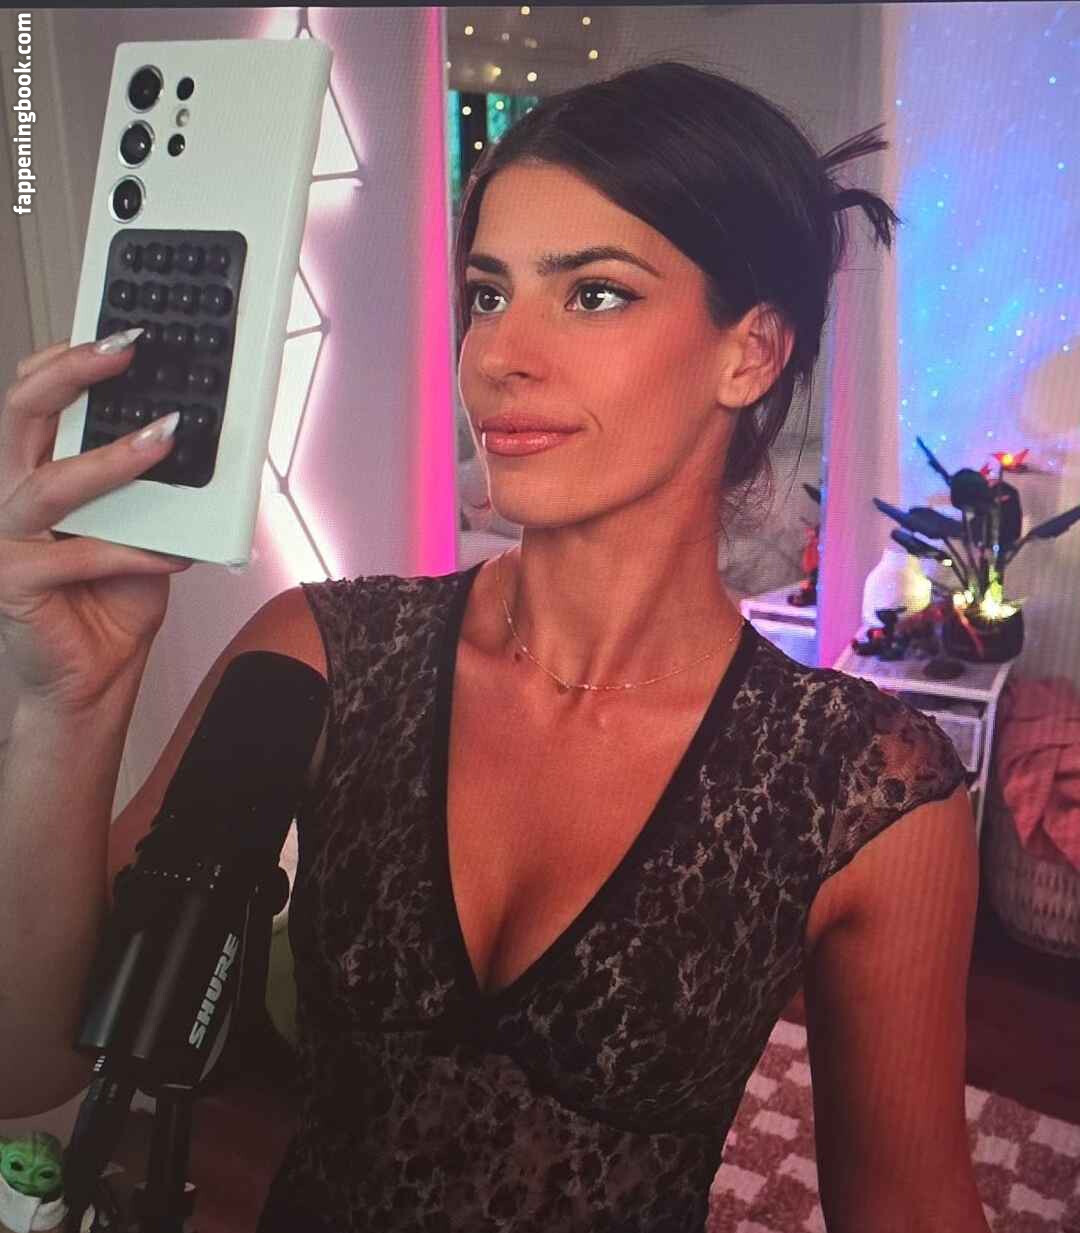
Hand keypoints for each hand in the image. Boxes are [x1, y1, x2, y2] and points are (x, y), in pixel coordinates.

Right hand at [0, 334, 191, 713]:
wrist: (90, 679)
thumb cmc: (110, 602)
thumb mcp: (142, 531)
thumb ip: (150, 492)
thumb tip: (189, 444)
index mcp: (37, 473)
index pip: (36, 398)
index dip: (68, 359)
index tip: (121, 333)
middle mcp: (14, 496)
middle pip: (23, 413)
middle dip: (73, 372)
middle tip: (126, 350)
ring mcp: (9, 538)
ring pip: (50, 483)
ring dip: (112, 459)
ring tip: (164, 439)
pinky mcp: (15, 580)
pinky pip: (76, 555)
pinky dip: (130, 552)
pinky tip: (170, 554)